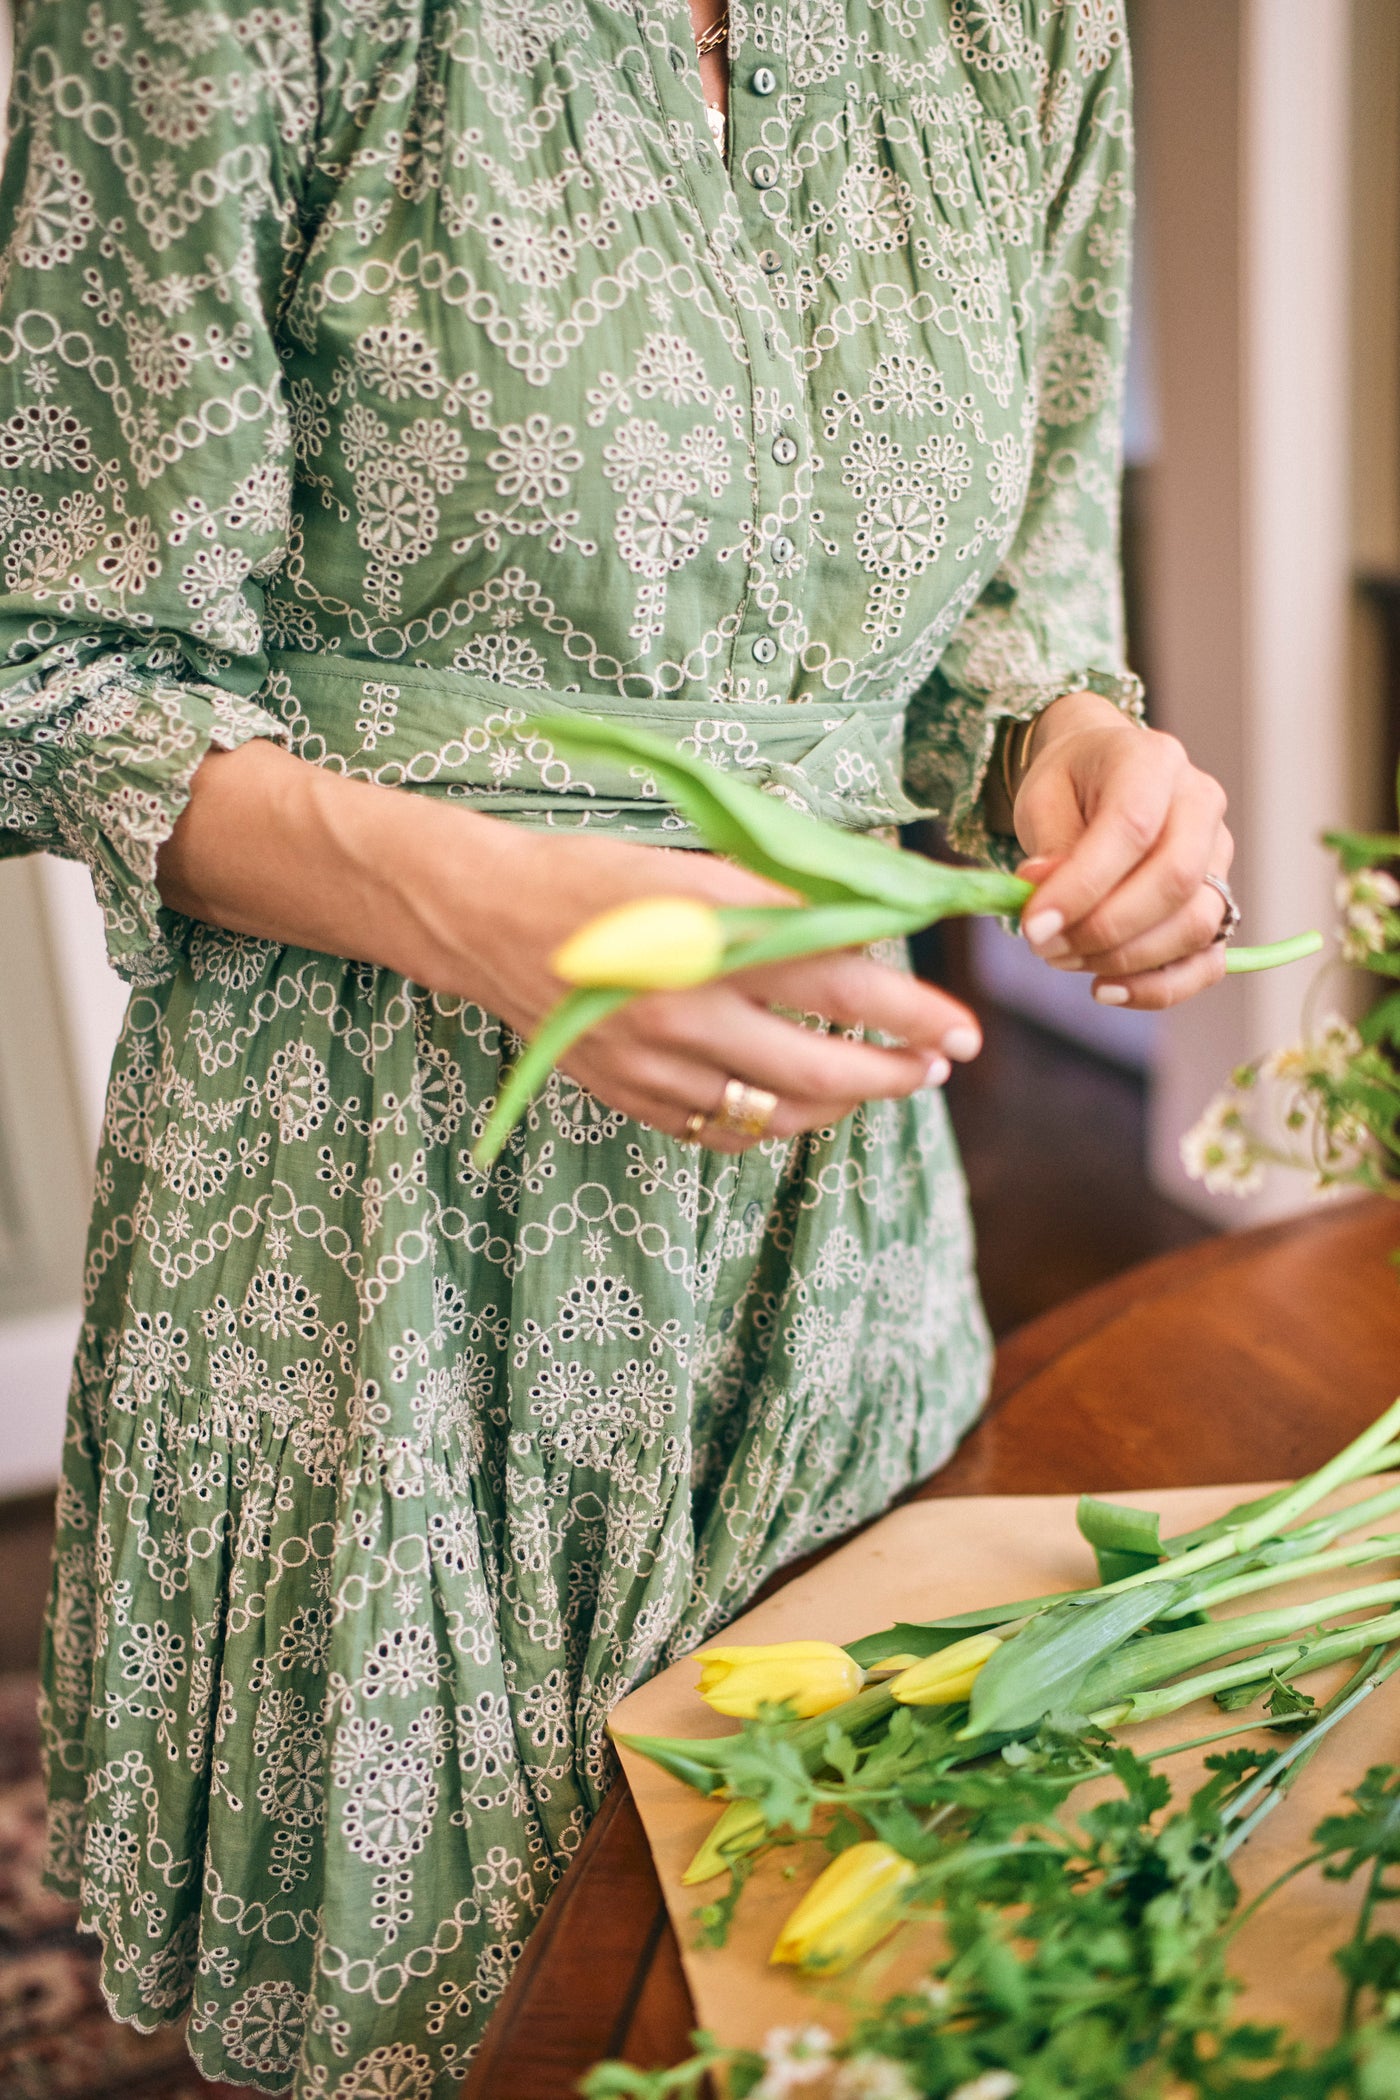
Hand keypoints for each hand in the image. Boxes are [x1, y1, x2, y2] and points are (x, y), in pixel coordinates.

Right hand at [158, 742, 984, 1152]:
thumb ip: (785, 902)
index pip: (840, 982)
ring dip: (844, 1103)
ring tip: (880, 1080)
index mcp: (708, 941)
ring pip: (777, 1114)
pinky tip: (801, 1102)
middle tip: (937, 1063)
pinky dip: (774, 1123)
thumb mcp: (697, 867)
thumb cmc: (599, 875)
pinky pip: (723, 1132)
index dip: (912, 1012)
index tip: (963, 1027)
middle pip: (821, 1067)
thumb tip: (876, 923)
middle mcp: (684, 1013)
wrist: (486, 918)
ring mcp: (654, 1067)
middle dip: (894, 1073)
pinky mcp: (630, 1098)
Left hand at [1010, 692, 1232, 1008]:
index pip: (1131, 828)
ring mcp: (1218, 856)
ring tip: (1064, 959)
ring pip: (1195, 926)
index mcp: (1154, 761)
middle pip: (1175, 881)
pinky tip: (1107, 990)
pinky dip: (1159, 987)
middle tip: (1044, 946)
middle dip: (1103, 929)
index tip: (1033, 926)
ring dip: (1124, 959)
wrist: (1101, 776)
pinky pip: (1206, 960)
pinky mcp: (1219, 902)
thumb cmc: (1072, 785)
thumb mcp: (1043, 800)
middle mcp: (1200, 805)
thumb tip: (1046, 906)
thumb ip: (1050, 849)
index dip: (1082, 887)